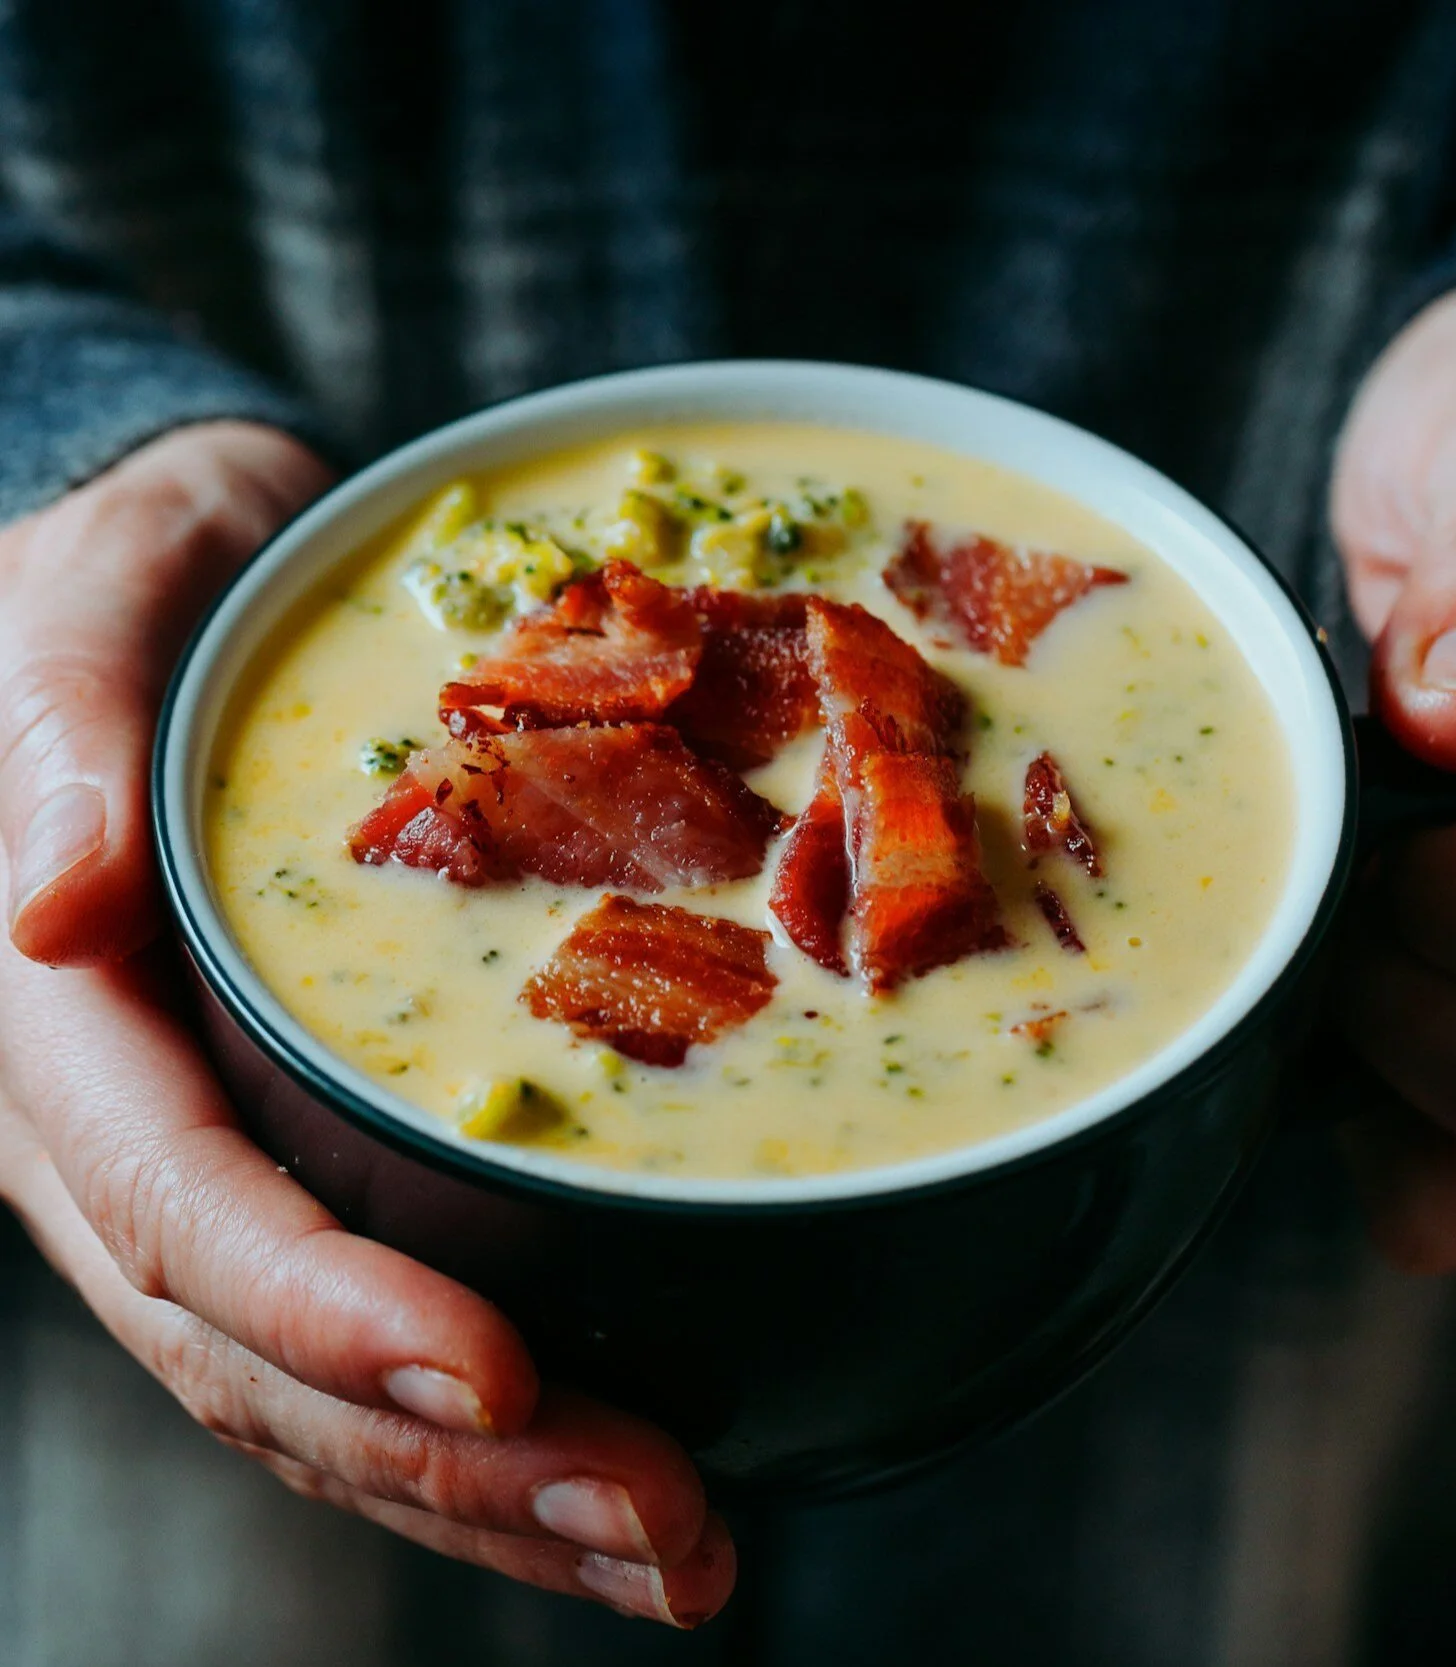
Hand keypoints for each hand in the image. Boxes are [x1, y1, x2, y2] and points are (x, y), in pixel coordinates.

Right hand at [0, 424, 733, 1623]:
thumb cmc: (140, 591)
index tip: (501, 1378)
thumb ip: (54, 726)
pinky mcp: (298, 1170)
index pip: (180, 1210)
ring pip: (330, 1395)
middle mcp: (131, 1138)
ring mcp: (215, 1174)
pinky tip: (614, 1478)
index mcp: (64, 1025)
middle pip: (275, 1354)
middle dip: (465, 1463)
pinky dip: (494, 1435)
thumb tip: (56, 900)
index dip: (330, 1312)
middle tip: (665, 1524)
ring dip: (502, 1499)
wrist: (180, 611)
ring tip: (680, 1553)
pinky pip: (381, 1335)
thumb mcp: (90, 604)